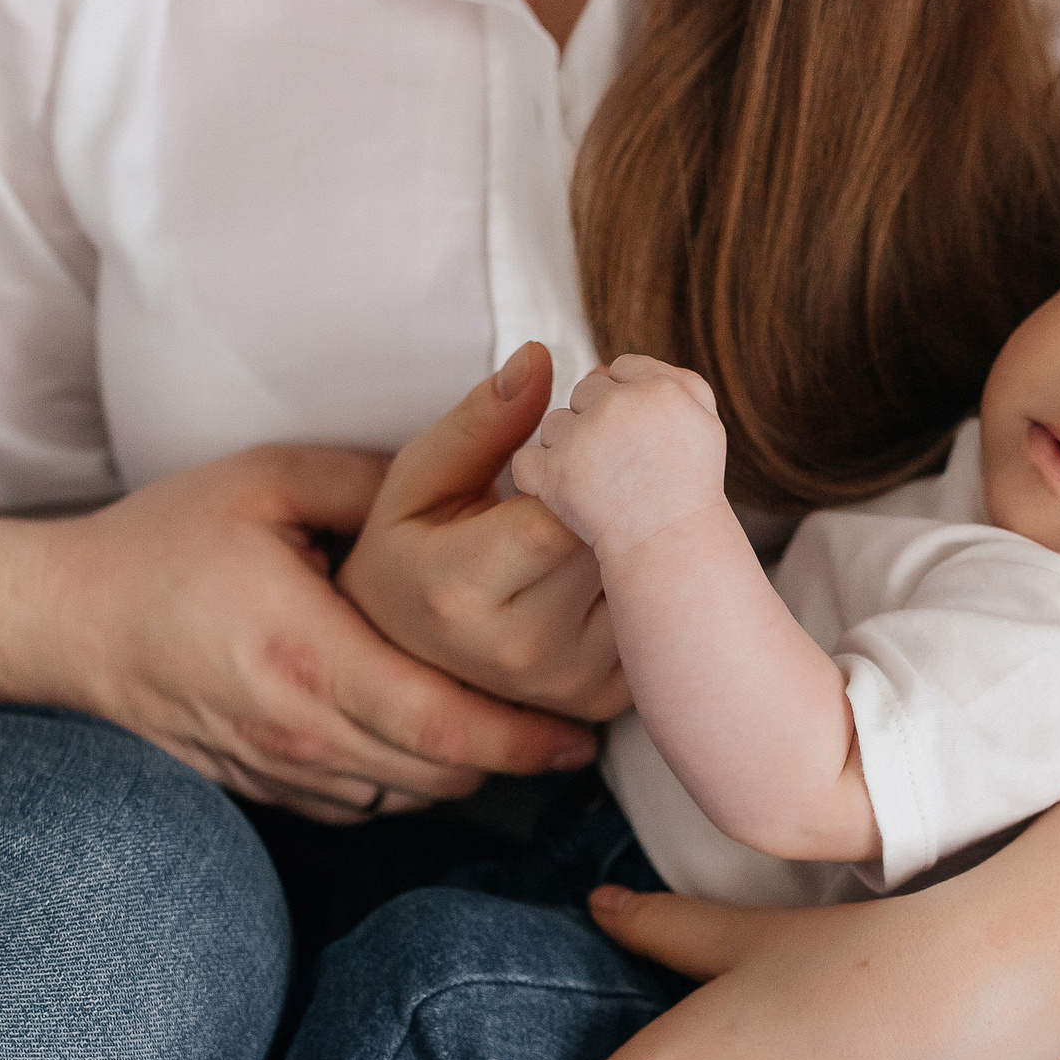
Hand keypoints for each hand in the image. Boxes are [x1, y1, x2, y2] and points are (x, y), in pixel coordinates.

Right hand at [43, 445, 594, 822]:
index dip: (526, 740)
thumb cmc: (164, 542)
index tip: (582, 732)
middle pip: (442, 775)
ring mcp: (280, 770)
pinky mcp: (267, 787)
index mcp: (310, 656)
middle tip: (571, 724)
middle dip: (515, 757)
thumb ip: (376, 480)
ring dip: (466, 771)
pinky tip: (433, 736)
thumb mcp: (265, 482)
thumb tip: (476, 461)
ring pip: (410, 798)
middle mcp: (300, 731)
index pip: (446, 728)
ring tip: (515, 730)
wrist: (66, 623)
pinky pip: (366, 804)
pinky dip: (411, 779)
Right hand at [338, 343, 628, 721]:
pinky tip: (618, 561)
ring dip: (642, 540)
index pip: (558, 517)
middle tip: (610, 467)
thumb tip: (539, 360)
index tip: (583, 442)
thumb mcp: (419, 476)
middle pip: (611, 549)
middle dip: (620, 497)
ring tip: (609, 516)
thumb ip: (481, 421)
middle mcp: (516, 649)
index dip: (586, 468)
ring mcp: (564, 683)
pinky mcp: (600, 699)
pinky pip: (655, 623)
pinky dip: (652, 584)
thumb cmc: (411, 546)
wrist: (405, 648)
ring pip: (645, 586)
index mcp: (459, 590)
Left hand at [512, 354, 728, 560]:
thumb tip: (611, 365)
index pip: (619, 369)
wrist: (672, 549)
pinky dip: (538, 480)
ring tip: (596, 485)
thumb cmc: (689, 495)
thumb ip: (670, 384)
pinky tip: (563, 498)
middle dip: (593, 420)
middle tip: (614, 461)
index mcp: (659, 389)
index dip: (621, 399)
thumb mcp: (704, 426)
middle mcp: (618, 406)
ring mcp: (581, 439)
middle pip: (586, 392)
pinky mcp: (552, 474)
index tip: (629, 432)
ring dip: (566, 450)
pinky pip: (527, 463)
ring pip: (555, 426)